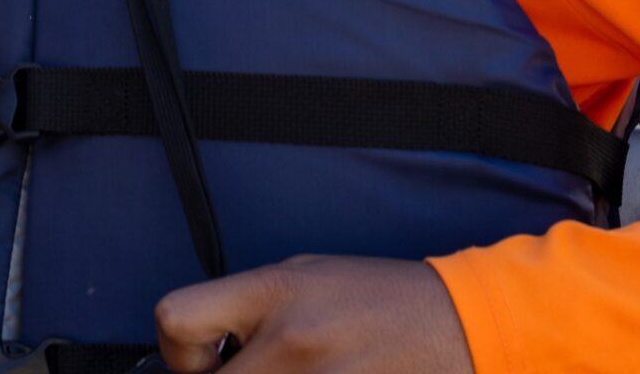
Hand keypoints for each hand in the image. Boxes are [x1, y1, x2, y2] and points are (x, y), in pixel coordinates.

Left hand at [153, 256, 474, 372]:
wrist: (464, 327)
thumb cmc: (380, 299)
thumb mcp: (302, 276)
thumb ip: (244, 311)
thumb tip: (199, 348)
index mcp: (274, 292)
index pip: (176, 319)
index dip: (178, 350)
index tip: (200, 358)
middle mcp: (292, 343)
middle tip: (248, 372)